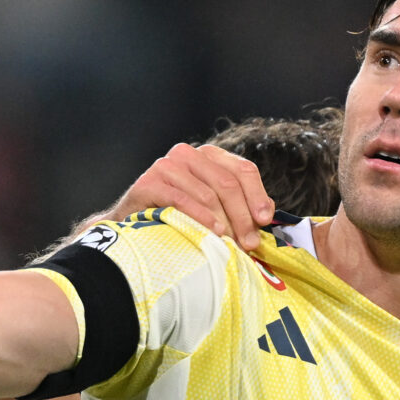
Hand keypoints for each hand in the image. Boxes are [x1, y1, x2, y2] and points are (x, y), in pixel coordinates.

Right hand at [105, 143, 277, 250]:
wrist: (133, 226)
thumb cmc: (178, 219)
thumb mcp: (212, 209)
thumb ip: (239, 207)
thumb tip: (267, 215)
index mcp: (209, 157)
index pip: (243, 170)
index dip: (257, 195)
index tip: (265, 220)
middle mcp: (188, 154)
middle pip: (227, 182)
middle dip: (242, 216)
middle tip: (250, 243)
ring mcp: (167, 166)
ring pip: (207, 192)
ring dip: (223, 221)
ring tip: (231, 244)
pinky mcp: (149, 182)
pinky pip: (181, 198)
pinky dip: (199, 216)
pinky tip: (212, 232)